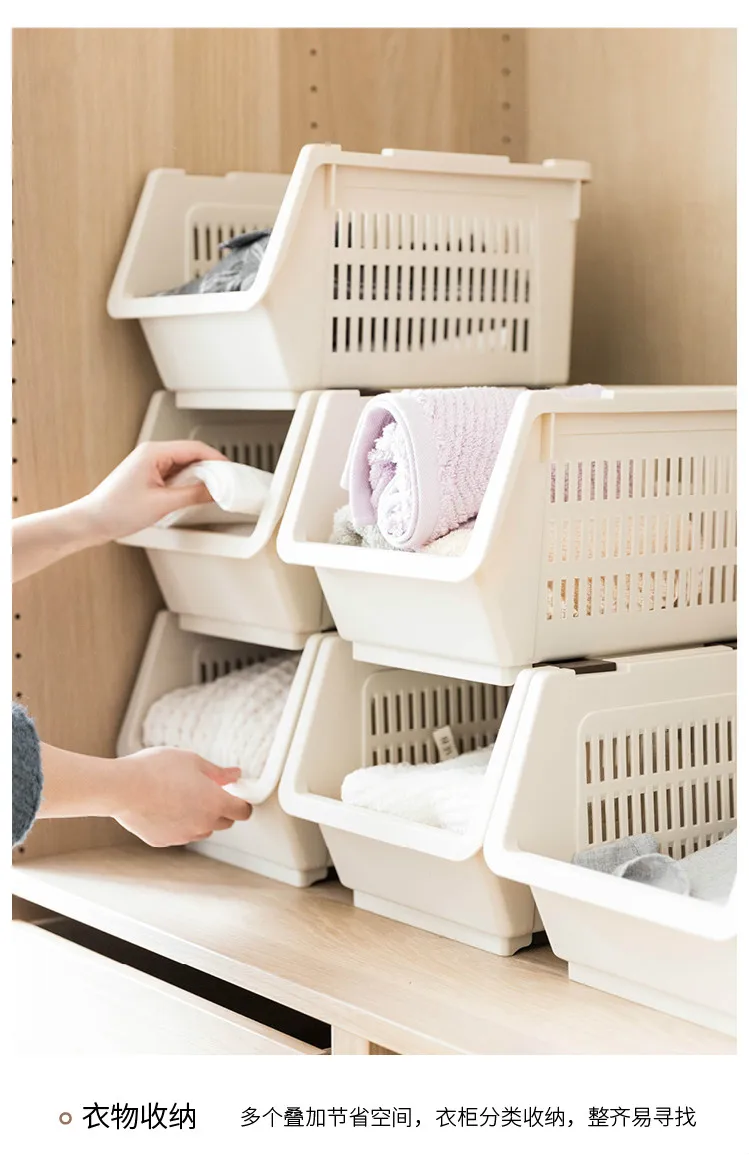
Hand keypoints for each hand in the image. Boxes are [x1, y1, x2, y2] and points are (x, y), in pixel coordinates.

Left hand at [80, 440, 227, 541]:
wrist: (92, 521)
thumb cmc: (116, 510)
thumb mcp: (162, 504)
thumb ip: (193, 495)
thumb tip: (214, 491)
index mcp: (154, 452)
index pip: (195, 448)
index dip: (216, 459)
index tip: (231, 471)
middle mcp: (151, 454)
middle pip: (191, 455)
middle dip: (210, 469)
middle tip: (224, 485)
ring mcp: (149, 465)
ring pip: (184, 466)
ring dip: (198, 478)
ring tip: (209, 493)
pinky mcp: (148, 477)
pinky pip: (174, 475)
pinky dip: (186, 484)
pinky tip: (192, 496)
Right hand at [111, 748, 252, 846]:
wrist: (122, 787)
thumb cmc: (157, 769)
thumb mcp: (192, 761)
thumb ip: (218, 772)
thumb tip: (236, 774)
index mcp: (215, 803)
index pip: (243, 812)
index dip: (241, 802)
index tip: (234, 794)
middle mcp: (203, 824)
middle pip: (224, 822)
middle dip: (219, 808)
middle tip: (204, 790)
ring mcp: (183, 836)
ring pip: (201, 829)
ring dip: (199, 817)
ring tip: (179, 796)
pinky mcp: (164, 841)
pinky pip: (178, 833)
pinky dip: (177, 823)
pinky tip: (162, 806)